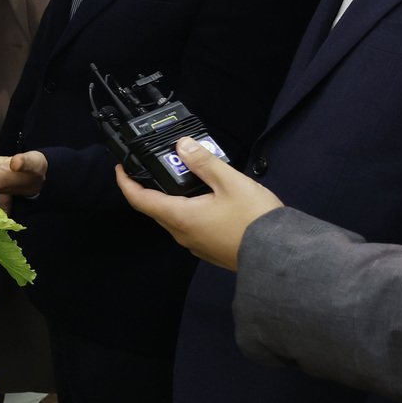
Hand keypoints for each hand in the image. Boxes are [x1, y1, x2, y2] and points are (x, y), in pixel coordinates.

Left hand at [115, 137, 281, 270]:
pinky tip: (207, 197)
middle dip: (152, 186)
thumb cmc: (255, 220)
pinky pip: (190, 225)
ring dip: (174, 197)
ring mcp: (196, 244)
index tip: (121, 168)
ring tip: (188, 175)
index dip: (126, 182)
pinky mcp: (210, 249)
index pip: (140, 199)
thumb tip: (182, 146)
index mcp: (180, 217)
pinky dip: (190, 208)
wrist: (280, 256)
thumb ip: (204, 162)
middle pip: (156, 208)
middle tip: (161, 165)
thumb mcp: (230, 182)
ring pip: (175, 217)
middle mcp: (182, 234)